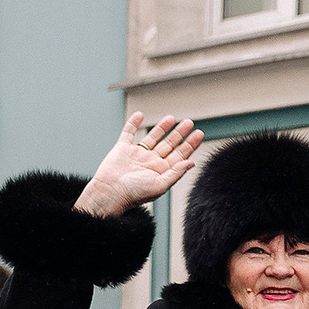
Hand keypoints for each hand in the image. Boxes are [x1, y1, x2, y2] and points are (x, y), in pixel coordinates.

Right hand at [76, 113, 203, 216]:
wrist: (109, 192)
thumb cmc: (134, 193)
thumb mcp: (160, 185)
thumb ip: (176, 173)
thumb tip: (191, 162)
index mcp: (161, 171)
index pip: (179, 155)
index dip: (190, 144)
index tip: (199, 134)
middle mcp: (151, 162)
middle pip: (169, 144)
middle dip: (179, 133)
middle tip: (189, 123)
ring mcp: (137, 155)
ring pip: (152, 137)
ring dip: (162, 127)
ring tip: (172, 118)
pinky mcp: (122, 149)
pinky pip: (129, 133)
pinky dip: (133, 123)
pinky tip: (139, 115)